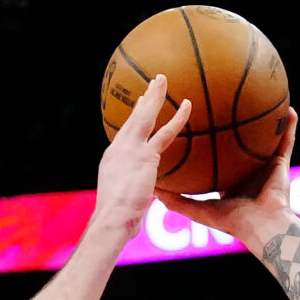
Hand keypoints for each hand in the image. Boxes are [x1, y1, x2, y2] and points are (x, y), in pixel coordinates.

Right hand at [94, 75, 194, 233]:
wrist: (111, 219)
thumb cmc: (115, 220)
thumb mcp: (121, 204)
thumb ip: (131, 198)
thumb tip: (136, 210)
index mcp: (113, 160)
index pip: (126, 136)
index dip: (134, 121)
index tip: (140, 107)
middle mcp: (119, 150)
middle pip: (133, 119)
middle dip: (144, 101)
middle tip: (153, 84)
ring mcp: (131, 150)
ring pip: (145, 117)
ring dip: (154, 96)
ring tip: (162, 79)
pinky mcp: (145, 155)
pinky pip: (165, 132)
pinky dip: (178, 117)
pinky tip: (187, 104)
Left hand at [158, 109, 298, 248]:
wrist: (262, 227)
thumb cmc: (232, 221)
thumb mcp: (199, 209)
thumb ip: (177, 201)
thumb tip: (154, 189)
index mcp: (230, 180)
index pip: (218, 156)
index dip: (210, 141)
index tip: (197, 122)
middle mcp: (248, 170)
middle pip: (241, 141)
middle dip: (235, 122)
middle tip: (225, 97)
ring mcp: (266, 166)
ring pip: (265, 137)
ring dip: (265, 119)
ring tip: (261, 95)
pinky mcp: (282, 164)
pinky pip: (287, 140)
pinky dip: (290, 125)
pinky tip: (289, 108)